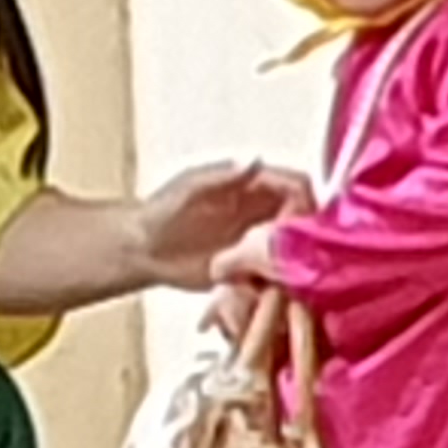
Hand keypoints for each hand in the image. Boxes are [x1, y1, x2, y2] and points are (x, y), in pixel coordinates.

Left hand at [132, 160, 306, 293]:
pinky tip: (265, 287)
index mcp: (253, 185)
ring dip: (294, 260)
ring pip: (295, 247)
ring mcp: (258, 239)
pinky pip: (276, 273)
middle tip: (295, 254)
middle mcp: (262, 211)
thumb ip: (225, 177)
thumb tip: (256, 160)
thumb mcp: (191, 189)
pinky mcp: (250, 267)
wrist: (141, 250)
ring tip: (281, 273)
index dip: (306, 200)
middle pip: (304, 217)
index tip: (303, 221)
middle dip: (306, 235)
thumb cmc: (161, 213)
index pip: (297, 184)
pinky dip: (277, 281)